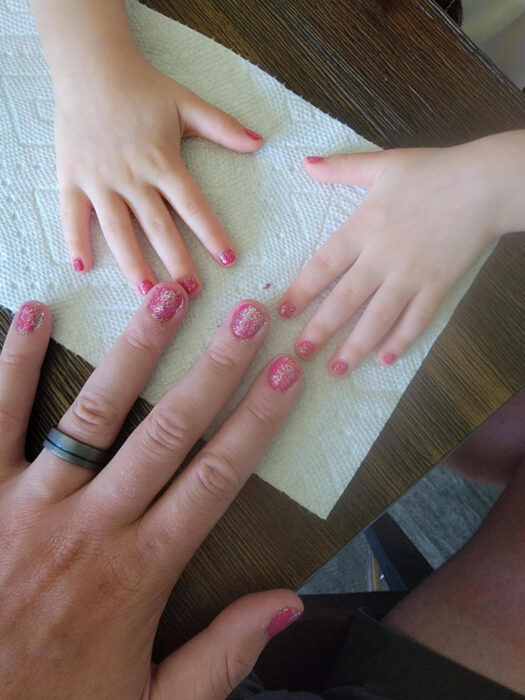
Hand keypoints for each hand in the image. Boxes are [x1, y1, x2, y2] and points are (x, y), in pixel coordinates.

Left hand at [0, 289, 301, 697]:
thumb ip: (222, 656)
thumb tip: (287, 603)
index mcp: (141, 571)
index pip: (218, 477)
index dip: (258, 420)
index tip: (286, 373)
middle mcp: (95, 526)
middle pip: (170, 430)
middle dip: (216, 368)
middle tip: (249, 315)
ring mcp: (33, 504)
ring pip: (95, 410)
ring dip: (136, 349)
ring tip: (167, 295)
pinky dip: (15, 362)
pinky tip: (35, 314)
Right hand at [55, 54, 262, 294]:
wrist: (90, 66)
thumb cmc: (143, 87)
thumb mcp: (187, 104)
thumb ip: (223, 127)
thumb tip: (260, 142)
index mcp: (164, 162)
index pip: (192, 205)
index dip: (211, 233)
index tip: (228, 259)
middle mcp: (133, 176)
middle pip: (158, 227)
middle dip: (176, 262)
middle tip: (190, 293)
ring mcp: (100, 180)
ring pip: (118, 230)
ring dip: (133, 264)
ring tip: (148, 294)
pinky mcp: (72, 178)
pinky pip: (72, 214)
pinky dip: (75, 239)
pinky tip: (83, 267)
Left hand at [278, 140, 503, 374]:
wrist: (486, 183)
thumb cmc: (434, 171)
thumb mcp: (383, 164)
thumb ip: (342, 168)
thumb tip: (306, 164)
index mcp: (363, 228)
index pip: (323, 266)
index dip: (301, 291)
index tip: (283, 313)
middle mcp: (381, 258)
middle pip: (344, 300)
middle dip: (320, 329)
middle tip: (301, 354)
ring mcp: (411, 276)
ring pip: (377, 318)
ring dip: (355, 347)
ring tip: (337, 369)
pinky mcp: (437, 287)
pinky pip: (416, 320)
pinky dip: (401, 341)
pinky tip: (385, 359)